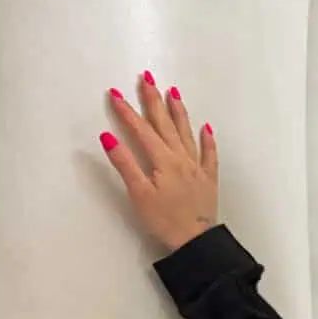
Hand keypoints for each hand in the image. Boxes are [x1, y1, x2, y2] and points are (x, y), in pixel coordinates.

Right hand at [99, 71, 218, 253]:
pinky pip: (209, 154)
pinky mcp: (208, 179)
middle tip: (147, 77)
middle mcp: (181, 158)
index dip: (127, 111)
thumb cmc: (165, 221)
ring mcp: (197, 167)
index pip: (141, 130)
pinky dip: (207, 139)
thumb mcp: (139, 194)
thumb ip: (125, 164)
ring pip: (186, 133)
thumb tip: (108, 137)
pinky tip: (205, 128)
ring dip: (178, 111)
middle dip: (153, 99)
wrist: (196, 241)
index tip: (115, 93)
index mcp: (163, 160)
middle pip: (165, 124)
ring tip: (172, 92)